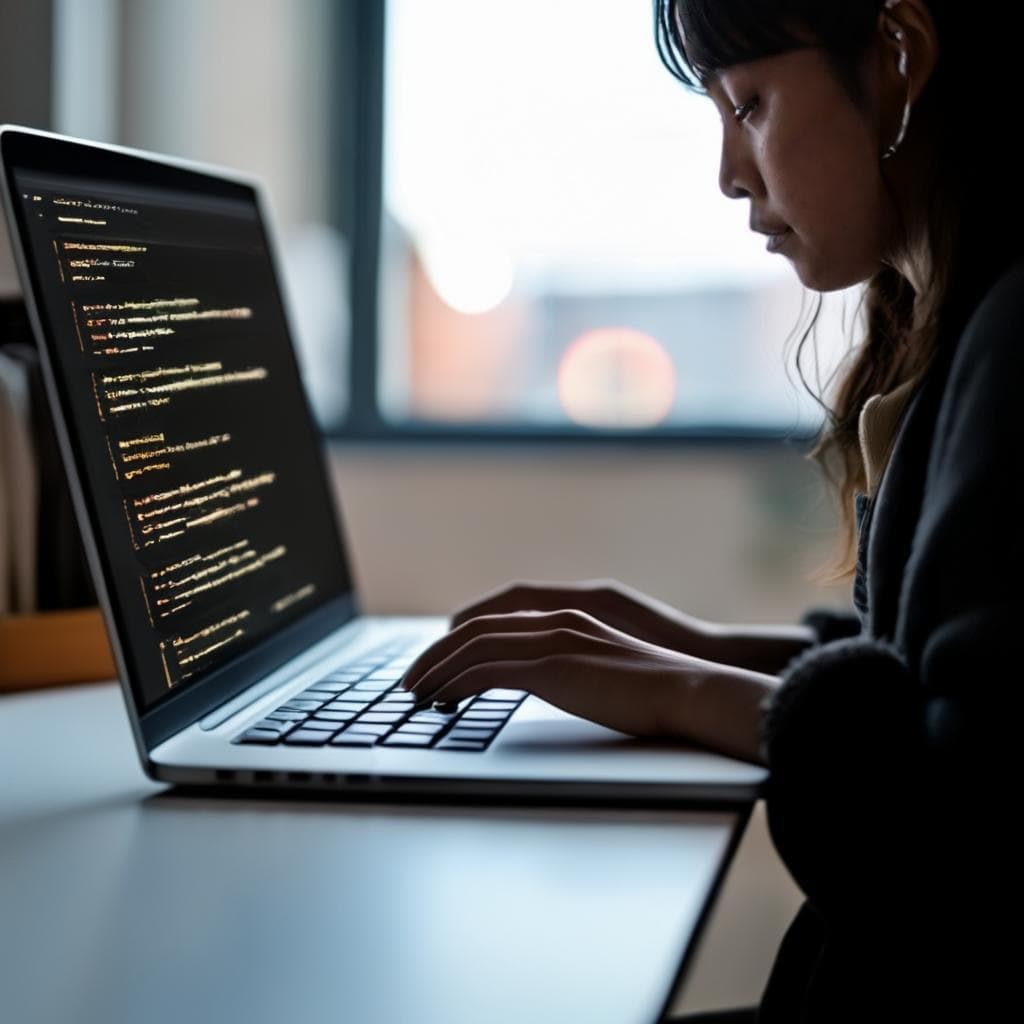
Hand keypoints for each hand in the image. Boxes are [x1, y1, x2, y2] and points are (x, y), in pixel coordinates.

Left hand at [400, 608, 704, 739]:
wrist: (689, 690)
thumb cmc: (656, 689)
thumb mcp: (608, 668)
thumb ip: (577, 665)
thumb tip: (557, 682)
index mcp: (568, 617)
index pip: (497, 620)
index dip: (461, 638)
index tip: (439, 661)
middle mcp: (555, 620)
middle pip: (476, 629)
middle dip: (436, 654)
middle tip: (411, 680)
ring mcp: (553, 640)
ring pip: (473, 648)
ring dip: (437, 670)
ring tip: (415, 694)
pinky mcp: (552, 667)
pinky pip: (486, 672)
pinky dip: (456, 685)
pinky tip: (440, 701)